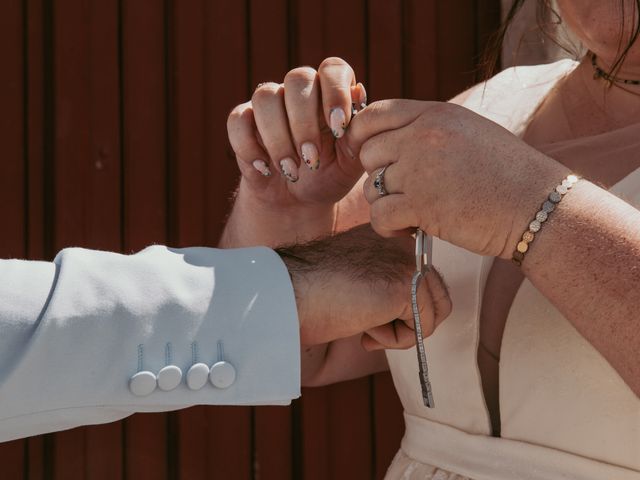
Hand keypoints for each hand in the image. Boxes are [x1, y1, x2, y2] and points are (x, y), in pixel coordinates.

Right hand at [227, 58, 365, 211]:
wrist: (300, 200)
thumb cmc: (331, 174)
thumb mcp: (352, 162)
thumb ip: (359, 132)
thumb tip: (359, 92)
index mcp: (330, 92)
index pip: (332, 68)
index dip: (335, 93)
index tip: (338, 130)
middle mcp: (299, 91)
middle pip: (297, 78)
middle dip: (305, 123)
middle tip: (313, 159)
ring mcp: (270, 104)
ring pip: (265, 96)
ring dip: (279, 138)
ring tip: (291, 170)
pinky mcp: (244, 123)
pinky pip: (238, 120)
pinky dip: (250, 147)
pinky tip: (266, 169)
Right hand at [278, 224, 450, 346]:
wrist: (290, 293)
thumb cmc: (312, 292)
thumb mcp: (358, 279)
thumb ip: (387, 282)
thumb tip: (417, 313)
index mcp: (390, 236)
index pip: (422, 277)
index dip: (403, 307)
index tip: (366, 311)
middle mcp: (404, 242)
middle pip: (437, 295)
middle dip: (408, 321)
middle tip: (370, 327)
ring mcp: (408, 261)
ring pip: (433, 313)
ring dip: (400, 331)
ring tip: (365, 326)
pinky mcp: (407, 285)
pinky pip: (421, 328)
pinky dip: (393, 340)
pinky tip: (364, 328)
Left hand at [346, 100, 568, 257]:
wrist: (536, 206)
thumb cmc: (507, 173)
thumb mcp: (468, 132)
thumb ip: (429, 129)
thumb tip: (390, 137)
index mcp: (435, 114)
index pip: (374, 114)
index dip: (361, 135)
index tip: (369, 155)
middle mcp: (423, 137)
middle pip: (367, 154)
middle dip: (378, 176)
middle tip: (402, 191)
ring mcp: (420, 170)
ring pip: (371, 188)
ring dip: (386, 204)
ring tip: (412, 213)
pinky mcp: (421, 206)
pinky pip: (379, 216)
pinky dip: (387, 227)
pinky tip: (409, 229)